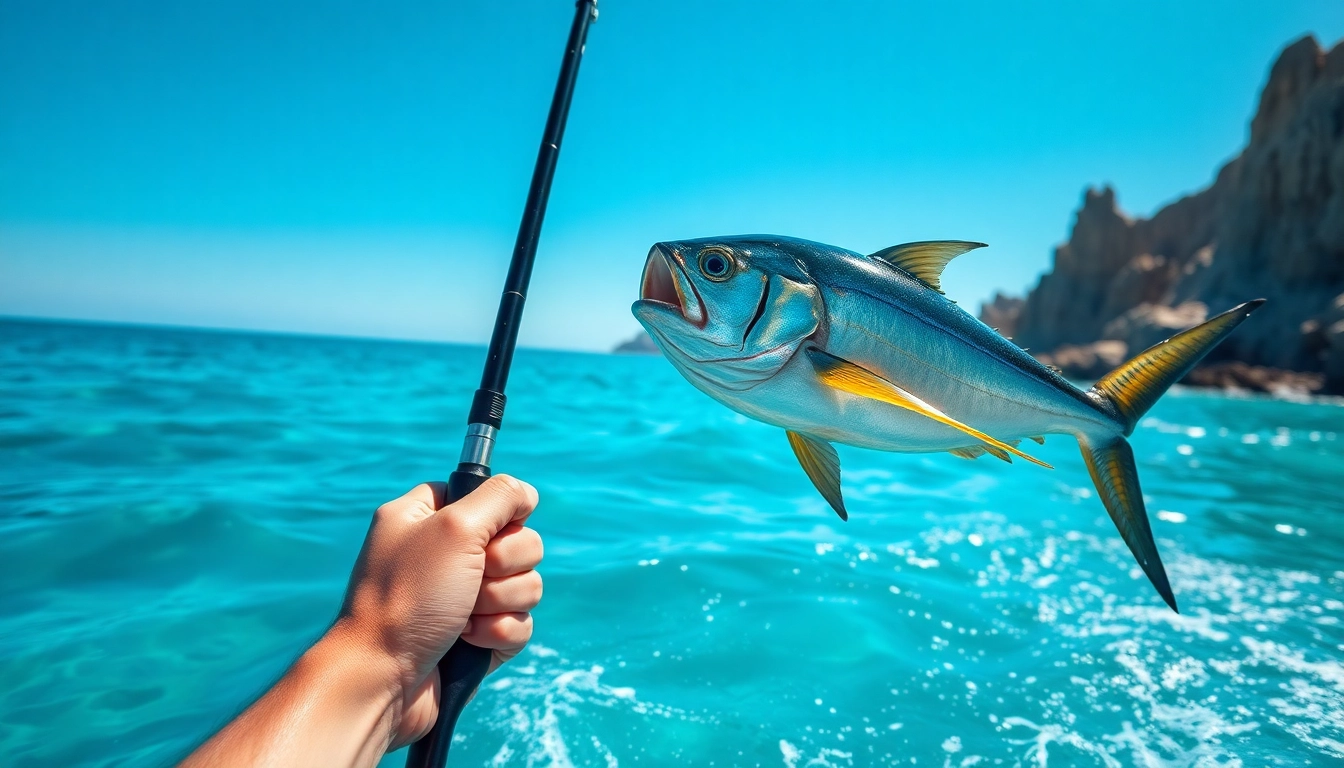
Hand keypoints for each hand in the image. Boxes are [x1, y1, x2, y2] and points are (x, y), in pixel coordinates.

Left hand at [334, 475, 542, 747]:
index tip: (483, 531)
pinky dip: (498, 633)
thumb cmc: (409, 598)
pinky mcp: (478, 637)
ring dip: (500, 601)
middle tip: (472, 577)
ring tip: (463, 617)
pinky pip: (519, 622)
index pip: (485, 494)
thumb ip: (500, 497)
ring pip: (525, 583)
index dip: (497, 514)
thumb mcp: (455, 528)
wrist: (383, 678)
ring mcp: (464, 597)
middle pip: (519, 540)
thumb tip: (527, 494)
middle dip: (504, 565)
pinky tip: (468, 642)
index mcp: (427, 517)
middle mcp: (446, 554)